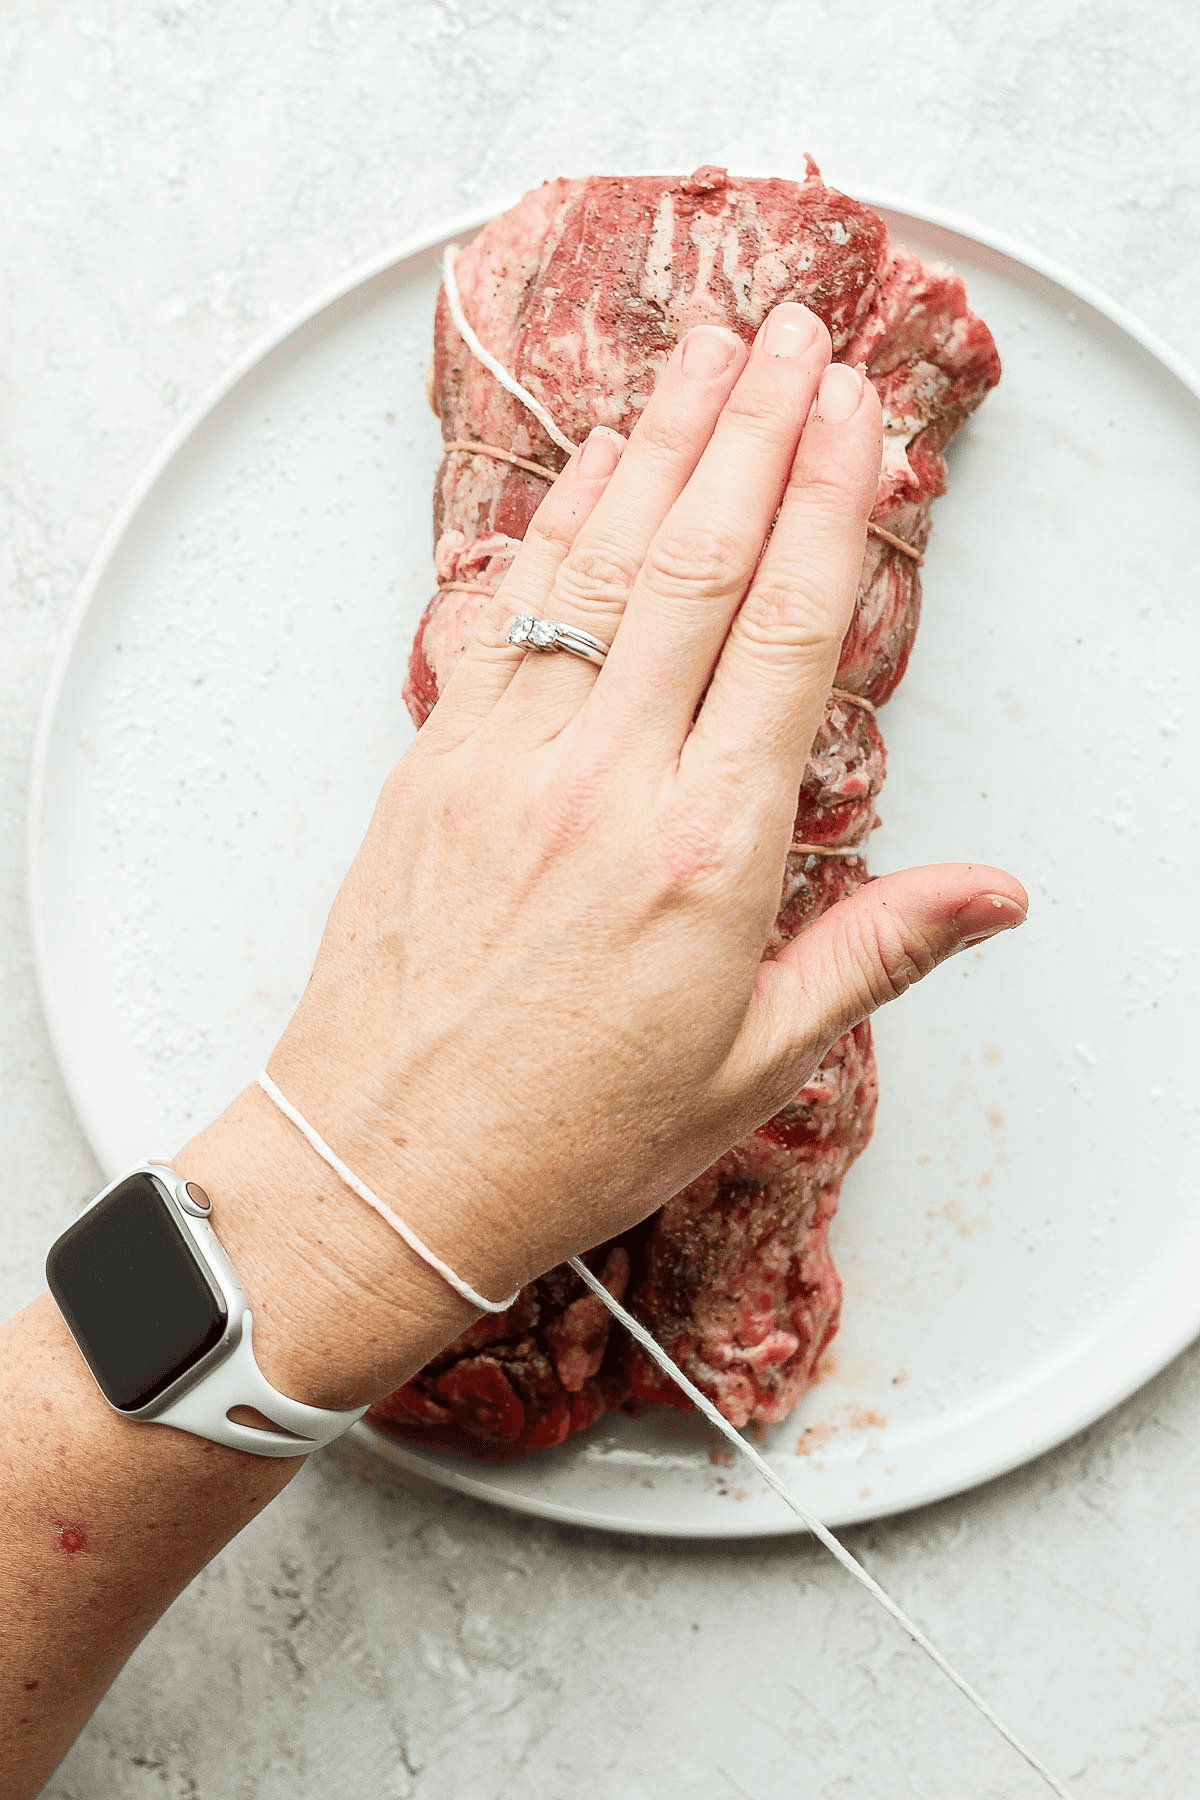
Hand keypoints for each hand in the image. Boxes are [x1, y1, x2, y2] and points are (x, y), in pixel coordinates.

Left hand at [248, 303, 1025, 1318]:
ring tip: (705, 351)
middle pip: (699, 561)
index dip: (827, 502)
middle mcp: (608, 781)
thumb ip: (875, 952)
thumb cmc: (569, 1133)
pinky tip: (591, 462)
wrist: (386, 1168)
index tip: (853, 412)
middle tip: (793, 330)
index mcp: (707, 854)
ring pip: (599, 562)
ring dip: (659, 442)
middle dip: (754, 426)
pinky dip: (554, 522)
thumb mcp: (751, 1064)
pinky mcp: (435, 762)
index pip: (788, 633)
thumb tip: (994, 894)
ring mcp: (509, 759)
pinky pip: (506, 610)